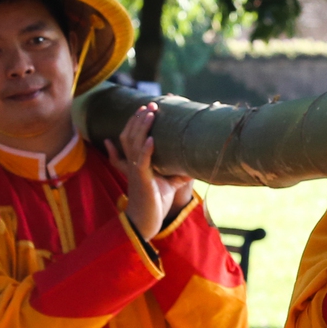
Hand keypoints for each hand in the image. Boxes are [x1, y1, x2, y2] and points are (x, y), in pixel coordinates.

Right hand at [105, 103, 192, 240]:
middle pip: (129, 135)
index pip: (131, 138)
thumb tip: (196, 164)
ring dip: (141, 127)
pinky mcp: (141, 181)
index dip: (135, 122)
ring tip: (149, 113)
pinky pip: (141, 162)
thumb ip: (179, 171)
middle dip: (138, 119)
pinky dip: (146, 150)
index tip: (144, 109)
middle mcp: (133, 164)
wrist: (146, 222)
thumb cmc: (157, 202)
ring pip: (133, 144)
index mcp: (136, 163)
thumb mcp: (171, 183)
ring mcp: (136, 172)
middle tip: (149, 105)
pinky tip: (151, 140)